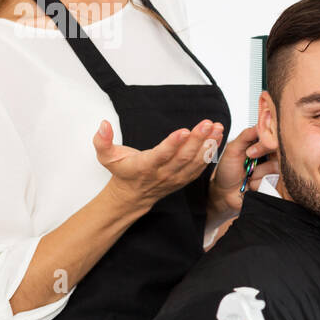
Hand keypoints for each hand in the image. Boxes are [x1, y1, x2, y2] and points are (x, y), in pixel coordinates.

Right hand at [94, 118, 223, 214]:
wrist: (133, 195)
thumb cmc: (123, 172)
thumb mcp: (106, 157)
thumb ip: (102, 141)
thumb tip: (103, 125)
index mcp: (145, 167)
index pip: (161, 155)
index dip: (173, 144)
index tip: (183, 131)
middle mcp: (163, 173)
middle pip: (183, 157)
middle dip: (197, 139)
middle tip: (207, 124)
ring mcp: (176, 177)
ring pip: (195, 161)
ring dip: (208, 144)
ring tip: (217, 128)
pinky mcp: (185, 178)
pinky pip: (200, 166)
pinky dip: (210, 152)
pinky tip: (217, 138)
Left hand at [208, 124, 279, 219]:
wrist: (224, 193)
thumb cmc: (227, 171)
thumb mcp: (232, 149)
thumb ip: (246, 135)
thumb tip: (260, 124)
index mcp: (261, 144)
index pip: (273, 135)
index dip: (265, 141)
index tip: (252, 149)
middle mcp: (270, 155)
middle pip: (278, 149)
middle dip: (260, 155)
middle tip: (248, 158)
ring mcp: (274, 170)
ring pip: (276, 166)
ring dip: (258, 172)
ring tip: (248, 175)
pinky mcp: (275, 183)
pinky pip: (275, 181)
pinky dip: (259, 183)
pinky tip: (252, 184)